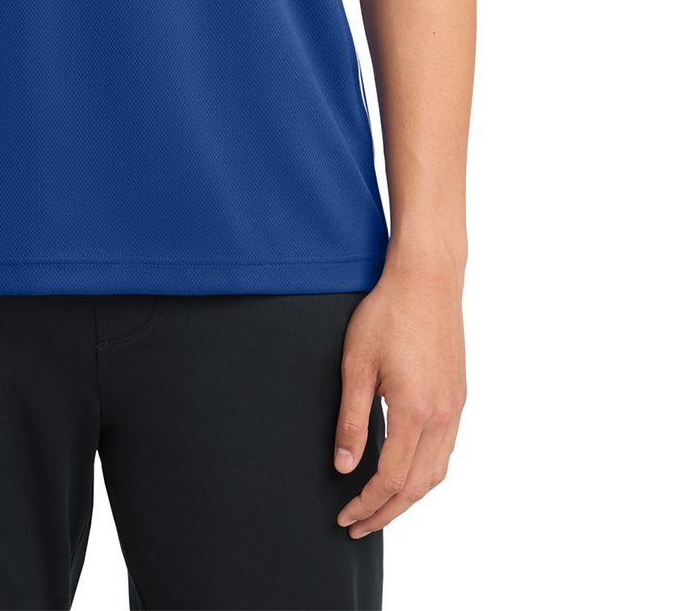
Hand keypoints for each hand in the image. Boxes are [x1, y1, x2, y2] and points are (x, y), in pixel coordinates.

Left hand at [333, 250, 465, 538]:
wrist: (427, 278)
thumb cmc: (387, 312)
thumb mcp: (356, 363)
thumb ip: (351, 419)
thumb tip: (344, 465)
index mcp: (414, 410)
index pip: (390, 478)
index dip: (366, 504)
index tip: (345, 516)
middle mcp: (442, 416)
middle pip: (416, 487)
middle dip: (385, 512)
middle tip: (357, 525)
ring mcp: (455, 408)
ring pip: (436, 474)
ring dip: (408, 498)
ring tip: (380, 507)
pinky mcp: (459, 397)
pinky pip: (446, 452)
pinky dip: (425, 474)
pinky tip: (407, 472)